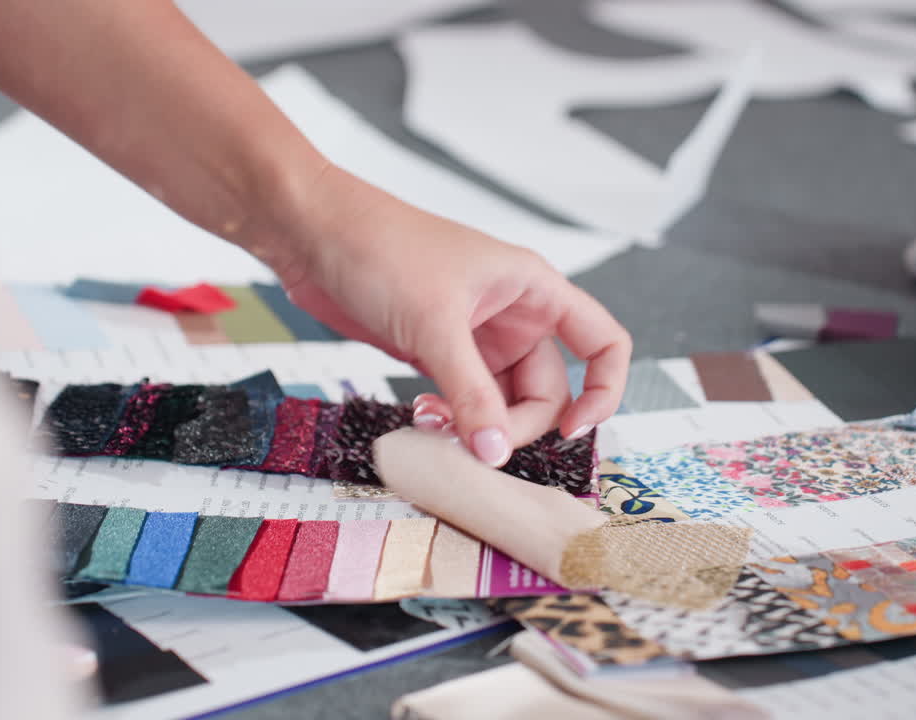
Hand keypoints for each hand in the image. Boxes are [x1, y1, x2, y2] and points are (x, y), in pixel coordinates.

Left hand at [259, 164, 631, 466]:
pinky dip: (451, 418)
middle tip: (478, 442)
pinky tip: (421, 415)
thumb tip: (497, 453)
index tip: (575, 430)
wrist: (312, 233)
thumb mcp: (435, 324)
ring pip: (502, 401)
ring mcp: (475, 336)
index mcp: (533, 289)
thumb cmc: (381, 248)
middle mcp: (513, 314)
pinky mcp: (438, 352)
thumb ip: (471, 394)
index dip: (604, 390)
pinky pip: (465, 401)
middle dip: (517, 422)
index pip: (603, 342)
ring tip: (433, 422)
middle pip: (548, 389)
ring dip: (477, 426)